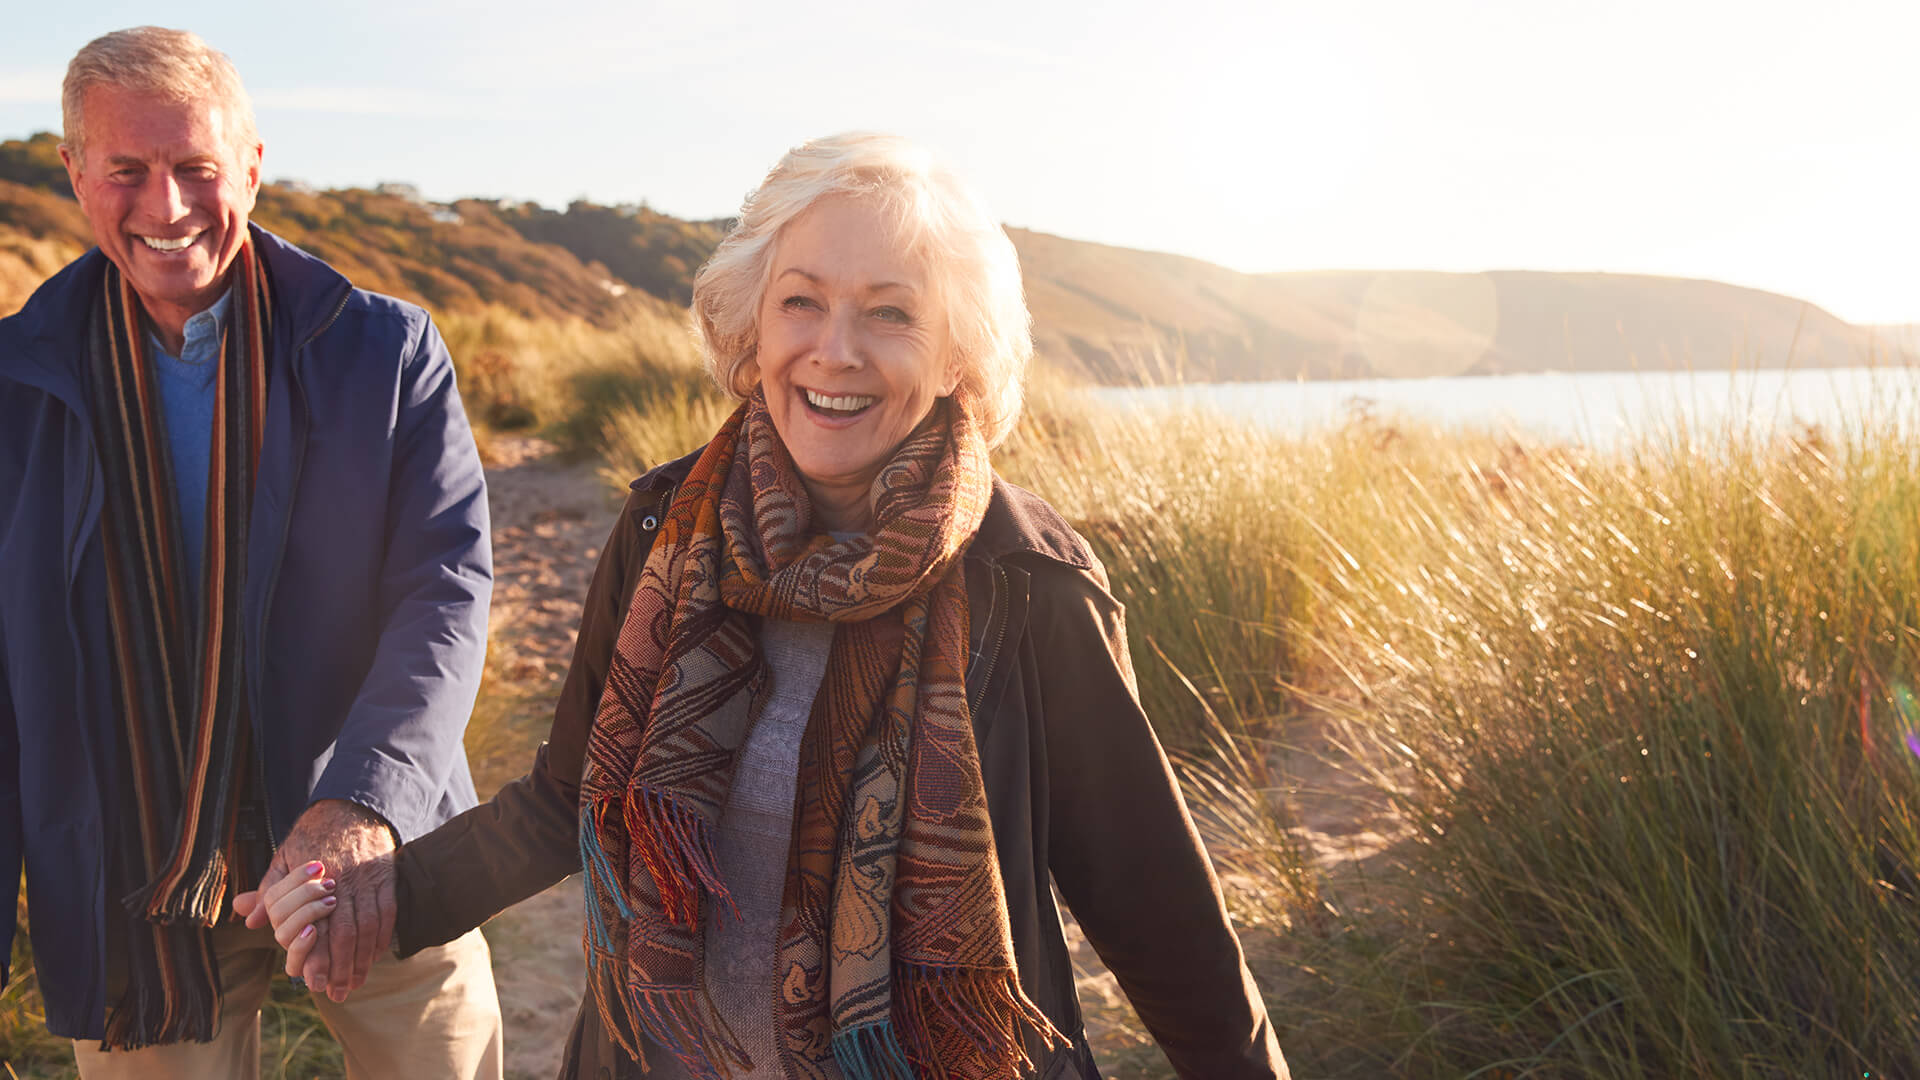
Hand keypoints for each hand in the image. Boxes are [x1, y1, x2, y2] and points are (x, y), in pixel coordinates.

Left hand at [245, 800, 397, 1000]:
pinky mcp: (387, 877)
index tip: (314, 983)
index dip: (318, 957)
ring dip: (363, 959)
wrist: (352, 805)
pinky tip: (374, 956)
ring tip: (356, 983)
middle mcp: (344, 881)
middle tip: (338, 993)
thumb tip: (245, 917)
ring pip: (369, 927)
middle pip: (347, 932)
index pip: (318, 925)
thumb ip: (268, 890)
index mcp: (316, 878)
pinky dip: (382, 938)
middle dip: (343, 967)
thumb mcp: (283, 857)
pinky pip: (388, 913)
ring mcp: (369, 879)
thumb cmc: (312, 834)